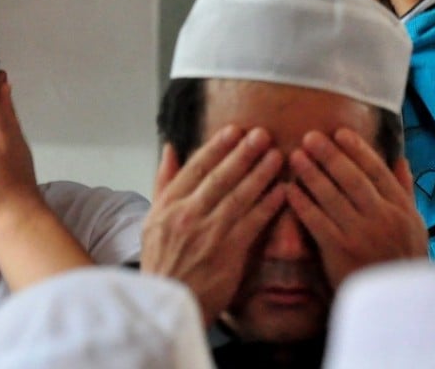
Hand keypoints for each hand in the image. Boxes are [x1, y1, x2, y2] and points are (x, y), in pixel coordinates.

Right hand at [141, 126, 285, 325]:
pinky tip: (283, 190)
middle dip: (243, 153)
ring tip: (277, 155)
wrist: (170, 304)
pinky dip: (269, 204)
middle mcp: (187, 216)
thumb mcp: (152, 221)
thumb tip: (170, 149)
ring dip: (261, 173)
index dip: (217, 147)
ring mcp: (208, 234)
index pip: (195, 168)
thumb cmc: (163, 264)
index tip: (235, 130)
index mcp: (168, 206)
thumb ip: (164, 183)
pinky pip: (253, 222)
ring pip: (239, 196)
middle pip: (220, 177)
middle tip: (263, 134)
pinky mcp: (228, 253)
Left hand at [286, 128, 427, 289]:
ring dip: (311, 173)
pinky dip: (302, 203)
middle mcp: (382, 217)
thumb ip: (405, 191)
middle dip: (330, 155)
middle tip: (310, 137)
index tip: (340, 133)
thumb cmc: (403, 261)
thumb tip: (400, 159)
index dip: (358, 150)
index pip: (377, 171)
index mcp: (401, 208)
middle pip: (352, 178)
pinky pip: (317, 221)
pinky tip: (288, 189)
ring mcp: (361, 234)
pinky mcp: (340, 251)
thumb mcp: (415, 225)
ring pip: (332, 196)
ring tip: (295, 156)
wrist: (396, 304)